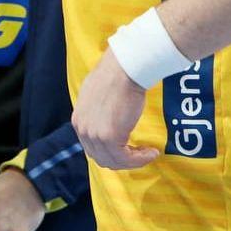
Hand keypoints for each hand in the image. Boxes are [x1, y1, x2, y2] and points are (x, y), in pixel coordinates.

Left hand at [71, 48, 158, 169]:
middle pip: (101, 157)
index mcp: (78, 120)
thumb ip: (96, 111)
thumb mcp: (96, 95)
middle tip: (141, 153)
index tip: (129, 148)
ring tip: (149, 152)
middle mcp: (83, 130)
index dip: (111, 152)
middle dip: (122, 159)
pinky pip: (126, 159)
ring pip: (114, 161)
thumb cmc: (115, 76)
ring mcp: (94, 135)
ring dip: (134, 161)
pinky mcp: (110, 138)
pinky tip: (152, 152)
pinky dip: (140, 160)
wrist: (123, 70)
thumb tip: (106, 119)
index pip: (92, 147)